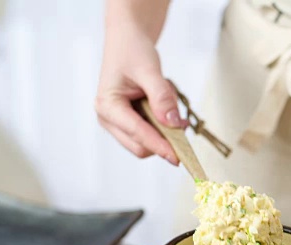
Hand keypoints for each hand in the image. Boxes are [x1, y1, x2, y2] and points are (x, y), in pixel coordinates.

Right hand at [95, 20, 187, 163]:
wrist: (127, 42)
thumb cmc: (132, 51)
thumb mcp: (149, 69)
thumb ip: (161, 97)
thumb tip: (172, 124)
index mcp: (107, 106)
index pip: (137, 133)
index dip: (159, 145)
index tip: (179, 157)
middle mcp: (108, 119)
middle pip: (140, 147)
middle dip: (164, 139)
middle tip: (182, 120)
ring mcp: (117, 123)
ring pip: (147, 143)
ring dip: (164, 130)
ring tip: (166, 100)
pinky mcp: (128, 123)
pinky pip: (150, 134)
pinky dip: (163, 126)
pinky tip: (164, 106)